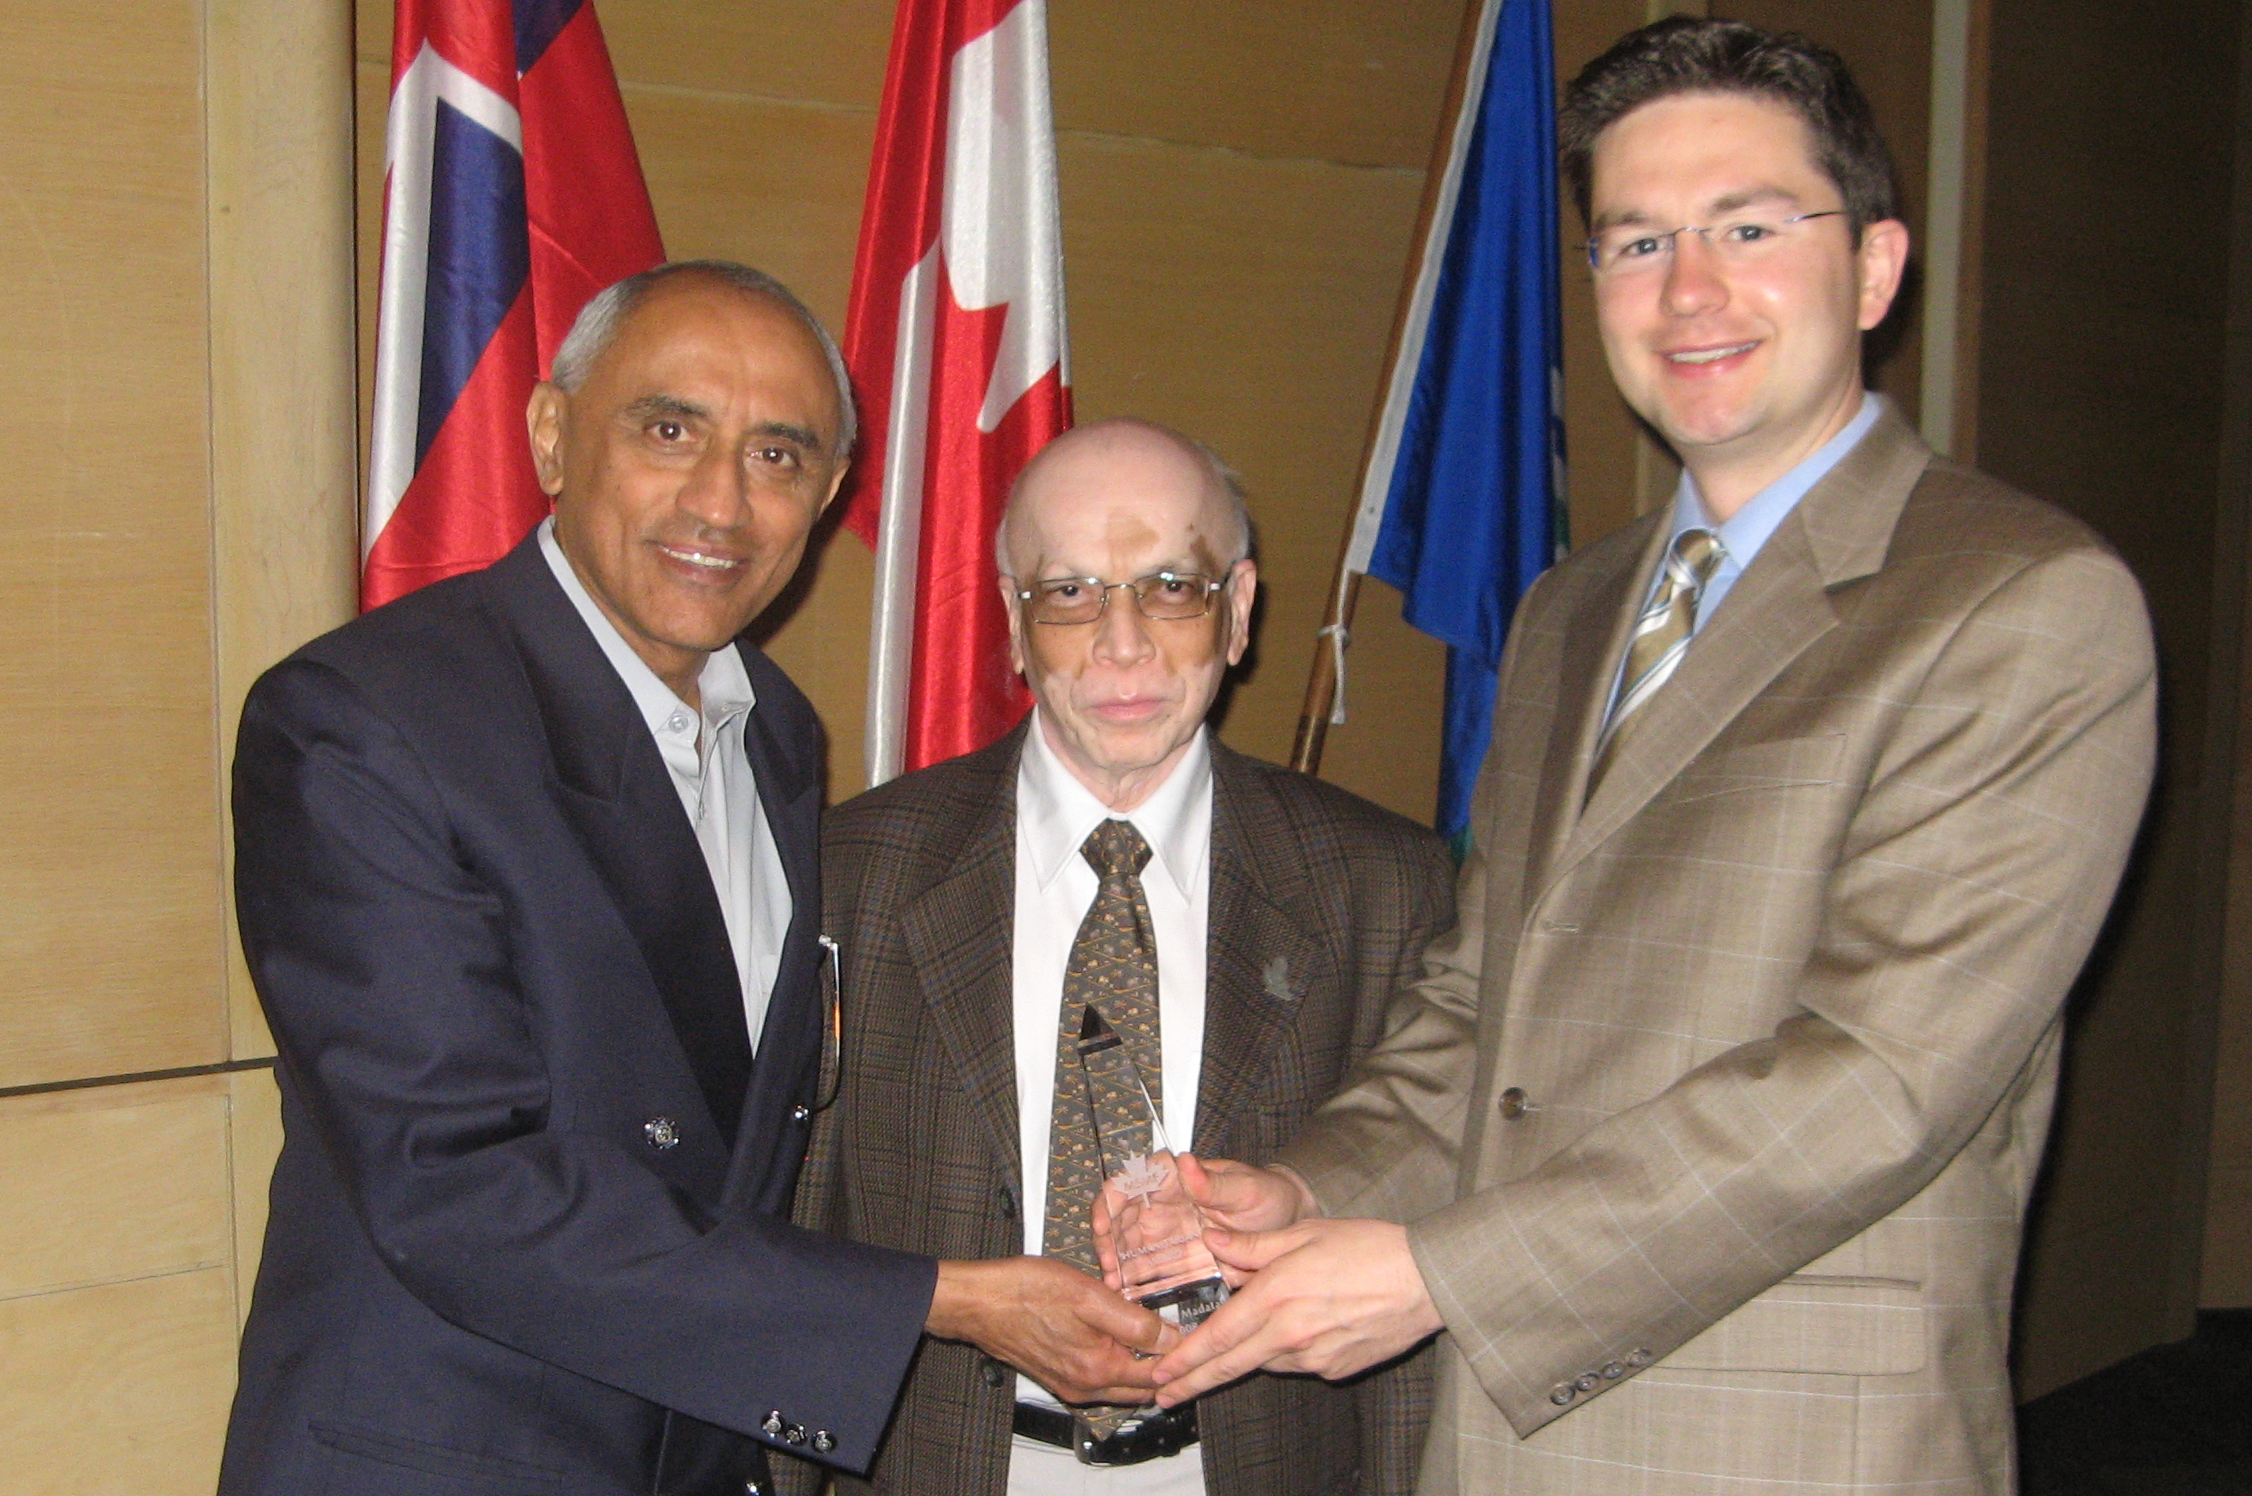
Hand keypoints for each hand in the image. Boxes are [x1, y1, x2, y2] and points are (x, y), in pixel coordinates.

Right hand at [925, 1256, 1179, 1405]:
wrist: (978, 1302)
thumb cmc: (1026, 1291)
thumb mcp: (1089, 1295)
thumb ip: (1134, 1321)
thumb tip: (1171, 1338)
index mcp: (1099, 1368)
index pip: (1157, 1374)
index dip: (1179, 1354)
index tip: (1193, 1331)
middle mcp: (1086, 1387)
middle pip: (1141, 1387)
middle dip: (1164, 1367)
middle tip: (1180, 1336)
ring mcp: (1069, 1385)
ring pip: (1120, 1385)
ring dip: (1140, 1366)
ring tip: (1154, 1334)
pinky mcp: (1056, 1377)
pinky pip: (1098, 1380)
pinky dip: (1116, 1365)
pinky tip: (1118, 1337)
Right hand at [1092, 1154, 1315, 1289]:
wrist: (1287, 1229)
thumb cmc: (1267, 1197)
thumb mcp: (1246, 1188)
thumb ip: (1214, 1183)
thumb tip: (1187, 1164)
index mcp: (1172, 1180)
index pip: (1128, 1183)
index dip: (1109, 1202)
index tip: (1103, 1224)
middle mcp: (1161, 1208)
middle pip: (1118, 1222)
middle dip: (1106, 1244)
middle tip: (1108, 1266)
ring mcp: (1165, 1239)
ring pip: (1127, 1251)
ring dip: (1117, 1268)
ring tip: (1116, 1288)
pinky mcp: (1174, 1265)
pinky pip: (1148, 1276)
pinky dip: (1136, 1287)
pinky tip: (1131, 1300)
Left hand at [1146, 1217, 1442, 1406]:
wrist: (1427, 1280)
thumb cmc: (1368, 1248)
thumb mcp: (1304, 1233)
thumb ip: (1252, 1245)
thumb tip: (1212, 1242)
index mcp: (1276, 1296)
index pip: (1218, 1336)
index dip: (1185, 1358)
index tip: (1161, 1373)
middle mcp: (1290, 1334)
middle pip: (1230, 1365)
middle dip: (1193, 1383)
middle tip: (1164, 1396)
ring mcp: (1314, 1357)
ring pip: (1265, 1361)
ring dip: (1247, 1357)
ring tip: (1245, 1340)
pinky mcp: (1336, 1369)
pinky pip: (1299, 1364)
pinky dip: (1287, 1351)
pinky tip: (1302, 1328)